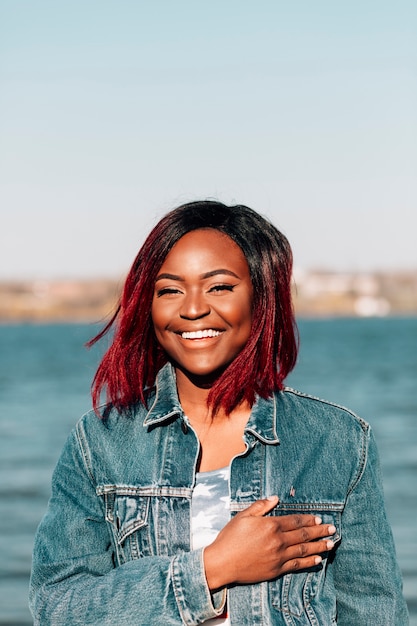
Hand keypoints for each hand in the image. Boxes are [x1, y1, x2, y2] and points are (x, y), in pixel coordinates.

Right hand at [203, 496, 335, 589]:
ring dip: (319, 546)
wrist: (222, 562)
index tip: (319, 518)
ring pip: (304, 550)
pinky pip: (297, 565)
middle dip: (319, 531)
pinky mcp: (276, 569)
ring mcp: (278, 556)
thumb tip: (275, 498)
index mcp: (270, 525)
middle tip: (332, 529)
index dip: (308, 519)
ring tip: (330, 543)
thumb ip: (261, 506)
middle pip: (303, 535)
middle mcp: (278, 541)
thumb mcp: (243, 516)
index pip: (295, 521)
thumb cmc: (230, 537)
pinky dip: (309, 562)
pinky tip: (317, 560)